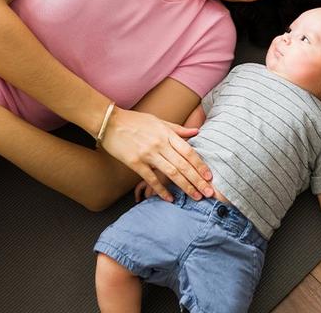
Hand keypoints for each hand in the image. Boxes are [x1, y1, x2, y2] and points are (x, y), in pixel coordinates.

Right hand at [99, 108, 213, 202]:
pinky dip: (161, 190)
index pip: (189, 152)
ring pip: (171, 173)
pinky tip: (170, 199)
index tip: (210, 177)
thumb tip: (197, 132)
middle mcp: (159, 144)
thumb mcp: (158, 121)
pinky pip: (151, 179)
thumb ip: (178, 129)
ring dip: (185, 186)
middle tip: (209, 193)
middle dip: (198, 180)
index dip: (200, 165)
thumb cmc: (135, 121)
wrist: (110, 122)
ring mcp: (147, 154)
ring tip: (196, 197)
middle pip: (183, 165)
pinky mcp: (135, 163)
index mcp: (167, 134)